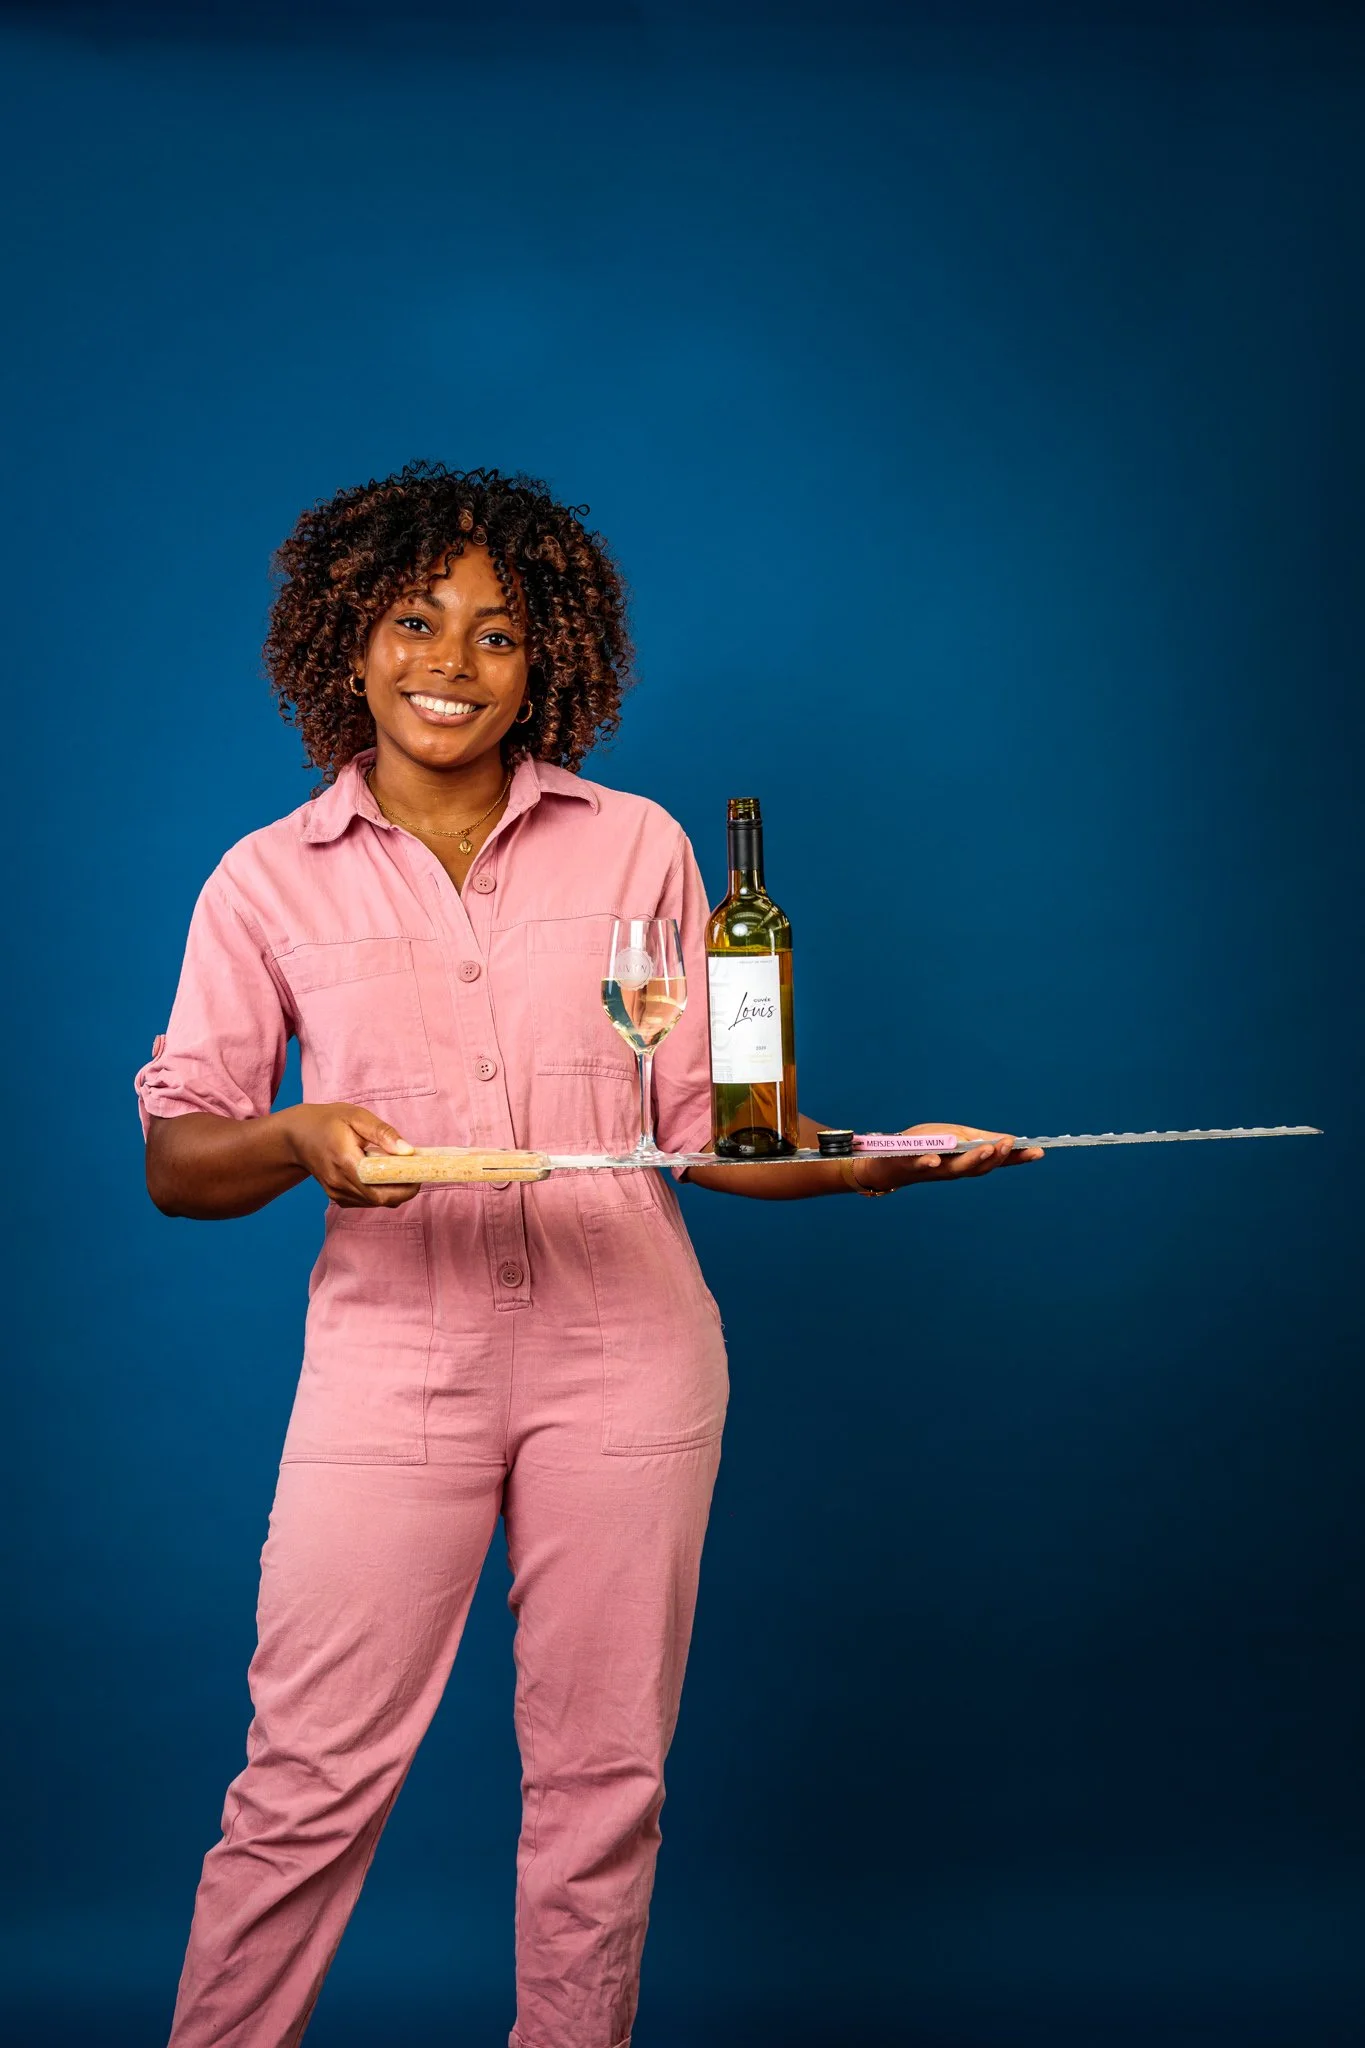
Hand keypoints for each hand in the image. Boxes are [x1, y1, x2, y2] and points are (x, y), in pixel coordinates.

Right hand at [281, 1102, 422, 1207]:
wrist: (298, 1136)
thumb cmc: (329, 1121)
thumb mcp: (357, 1116)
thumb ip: (383, 1133)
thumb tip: (408, 1151)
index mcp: (344, 1161)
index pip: (379, 1187)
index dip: (403, 1187)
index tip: (419, 1174)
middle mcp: (339, 1183)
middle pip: (380, 1199)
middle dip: (404, 1190)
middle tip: (417, 1173)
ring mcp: (336, 1193)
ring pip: (374, 1202)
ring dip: (392, 1191)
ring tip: (400, 1170)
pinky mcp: (337, 1197)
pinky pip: (366, 1201)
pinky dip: (380, 1192)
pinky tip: (382, 1175)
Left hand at [851, 1123, 1044, 1192]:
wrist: (887, 1159)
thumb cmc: (924, 1146)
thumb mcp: (954, 1136)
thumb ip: (977, 1139)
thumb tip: (1007, 1139)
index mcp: (966, 1160)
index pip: (996, 1160)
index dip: (1017, 1158)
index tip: (1039, 1151)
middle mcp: (954, 1169)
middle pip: (981, 1167)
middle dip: (997, 1156)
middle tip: (1011, 1145)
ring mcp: (934, 1169)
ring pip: (957, 1168)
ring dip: (973, 1159)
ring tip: (988, 1148)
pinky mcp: (912, 1164)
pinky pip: (921, 1165)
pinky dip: (928, 1162)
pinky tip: (935, 1158)